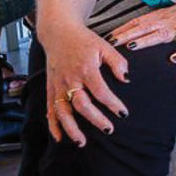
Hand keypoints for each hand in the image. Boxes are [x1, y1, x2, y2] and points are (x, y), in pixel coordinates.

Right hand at [38, 18, 128, 144]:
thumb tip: (126, 79)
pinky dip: (53, 125)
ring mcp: (57, 85)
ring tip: (81, 142)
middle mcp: (69, 79)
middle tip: (109, 129)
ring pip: (62, 111)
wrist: (58, 34)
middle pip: (81, 104)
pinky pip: (49, 110)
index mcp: (85, 68)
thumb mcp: (105, 46)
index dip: (112, 104)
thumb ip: (117, 62)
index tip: (123, 113)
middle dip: (95, 119)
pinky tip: (60, 137)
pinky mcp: (50, 89)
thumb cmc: (84, 41)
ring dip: (71, 128)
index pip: (100, 91)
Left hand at [107, 0, 175, 64]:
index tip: (111, 35)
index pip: (142, 20)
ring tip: (131, 47)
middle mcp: (175, 19)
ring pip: (163, 34)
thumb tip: (153, 26)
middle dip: (128, 34)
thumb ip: (168, 19)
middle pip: (147, 26)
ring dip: (146, 40)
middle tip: (111, 42)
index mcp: (170, 14)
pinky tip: (174, 59)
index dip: (126, 27)